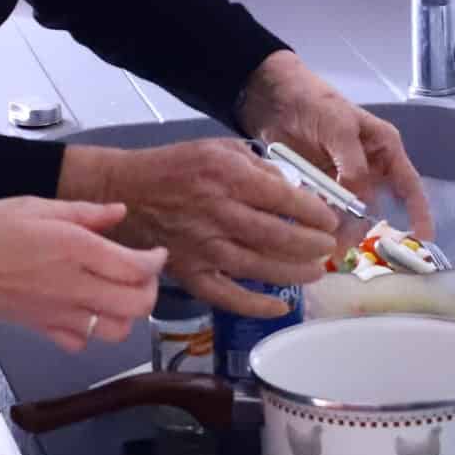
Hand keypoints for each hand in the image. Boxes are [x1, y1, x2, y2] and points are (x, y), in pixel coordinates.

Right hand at [0, 198, 163, 353]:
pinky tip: (82, 311)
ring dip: (125, 315)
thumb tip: (119, 211)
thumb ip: (83, 212)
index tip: (155, 253)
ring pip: (115, 331)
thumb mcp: (34, 205)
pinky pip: (81, 343)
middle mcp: (73, 285)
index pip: (136, 267)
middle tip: (141, 275)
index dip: (155, 262)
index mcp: (74, 249)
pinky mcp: (42, 329)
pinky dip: (90, 332)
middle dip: (149, 290)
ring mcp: (59, 313)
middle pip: (136, 305)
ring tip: (115, 294)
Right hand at [64, 139, 342, 318]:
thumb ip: (258, 167)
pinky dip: (255, 305)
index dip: (315, 213)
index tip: (330, 220)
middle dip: (312, 246)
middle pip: (278, 237)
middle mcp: (218, 213)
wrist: (124, 191)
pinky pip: (227, 295)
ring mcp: (203, 247)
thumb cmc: (175, 167)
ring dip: (294, 273)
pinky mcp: (189, 272)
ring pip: (259, 267)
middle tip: (328, 248)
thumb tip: (294, 191)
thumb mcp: (218, 148)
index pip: (286, 200)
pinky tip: (279, 305)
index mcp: (228, 177)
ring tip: (314, 271)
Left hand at [240, 53, 433, 237]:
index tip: (422, 239)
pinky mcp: (321, 184)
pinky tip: (315, 232)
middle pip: (377, 205)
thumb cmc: (316, 103)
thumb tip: (361, 204)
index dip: (419, 213)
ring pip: (351, 211)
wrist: (274, 97)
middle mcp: (370, 166)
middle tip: (352, 248)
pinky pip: (328, 208)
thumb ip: (353, 166)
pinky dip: (324, 220)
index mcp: (385, 148)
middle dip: (368, 228)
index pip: (409, 185)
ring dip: (343, 229)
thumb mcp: (340, 129)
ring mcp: (345, 177)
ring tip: (330, 246)